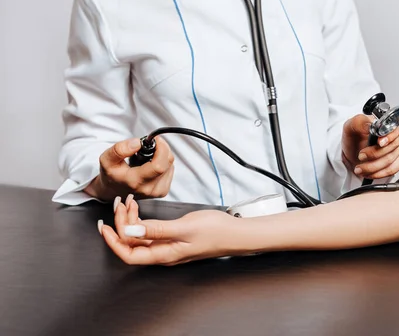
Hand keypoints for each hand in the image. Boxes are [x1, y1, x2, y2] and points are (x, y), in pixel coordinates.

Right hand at [85, 137, 174, 201]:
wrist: (113, 190)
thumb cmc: (111, 174)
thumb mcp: (107, 159)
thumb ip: (119, 149)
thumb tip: (137, 143)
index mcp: (135, 181)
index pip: (159, 166)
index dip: (161, 149)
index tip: (155, 140)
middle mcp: (149, 189)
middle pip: (167, 164)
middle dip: (162, 149)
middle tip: (151, 145)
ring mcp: (157, 192)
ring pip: (170, 166)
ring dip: (162, 156)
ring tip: (147, 157)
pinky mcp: (163, 191)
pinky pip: (170, 171)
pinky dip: (163, 164)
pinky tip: (151, 164)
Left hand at [98, 196, 237, 265]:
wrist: (235, 233)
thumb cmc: (214, 232)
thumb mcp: (183, 227)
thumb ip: (156, 230)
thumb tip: (129, 232)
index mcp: (163, 255)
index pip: (128, 254)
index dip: (113, 242)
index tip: (105, 226)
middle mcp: (163, 254)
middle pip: (131, 244)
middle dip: (121, 224)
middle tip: (120, 203)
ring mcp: (168, 247)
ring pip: (139, 237)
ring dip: (130, 220)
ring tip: (128, 202)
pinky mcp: (173, 239)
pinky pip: (150, 232)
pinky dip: (141, 220)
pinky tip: (141, 210)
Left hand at [342, 115, 398, 179]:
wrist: (352, 152)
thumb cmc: (354, 138)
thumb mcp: (350, 126)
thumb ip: (359, 122)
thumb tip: (370, 124)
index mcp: (387, 123)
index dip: (391, 135)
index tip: (379, 142)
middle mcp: (395, 135)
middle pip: (392, 146)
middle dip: (374, 154)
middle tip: (361, 156)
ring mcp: (398, 149)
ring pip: (391, 160)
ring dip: (373, 166)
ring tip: (360, 168)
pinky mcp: (398, 161)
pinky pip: (393, 170)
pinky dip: (379, 173)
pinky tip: (369, 173)